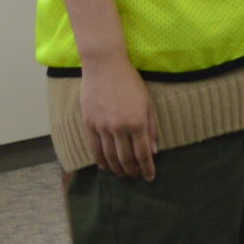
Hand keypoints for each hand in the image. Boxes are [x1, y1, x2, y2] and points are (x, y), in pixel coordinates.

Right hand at [81, 56, 157, 179]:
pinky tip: (105, 166)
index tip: (149, 178)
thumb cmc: (130, 81)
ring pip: (109, 156)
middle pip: (126, 159)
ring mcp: (102, 126)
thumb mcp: (147, 103)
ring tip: (121, 173)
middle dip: (132, 171)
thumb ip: (151, 128)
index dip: (147, 169)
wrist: (104, 65)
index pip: (143, 154)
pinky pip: (94, 148)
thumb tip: (153, 151)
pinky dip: (100, 160)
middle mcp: (120, 127)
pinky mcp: (89, 123)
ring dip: (117, 168)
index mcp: (137, 122)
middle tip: (134, 176)